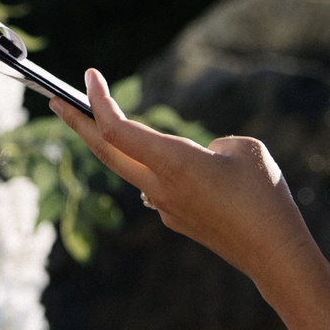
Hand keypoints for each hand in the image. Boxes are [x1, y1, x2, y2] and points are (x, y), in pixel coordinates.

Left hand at [49, 69, 324, 292]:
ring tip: (91, 120)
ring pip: (126, 169)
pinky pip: (154, 185)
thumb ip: (212, 145)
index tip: (90, 75)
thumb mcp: (245, 150)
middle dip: (77, 123)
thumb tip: (193, 160)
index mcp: (174, 163)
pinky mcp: (176, 219)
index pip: (118, 131)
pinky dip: (146, 165)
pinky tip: (155, 158)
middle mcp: (159, 186)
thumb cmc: (265, 197)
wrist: (274, 254)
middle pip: (105, 152)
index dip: (98, 100)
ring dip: (107, 144)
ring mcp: (164, 207)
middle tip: (55, 100)